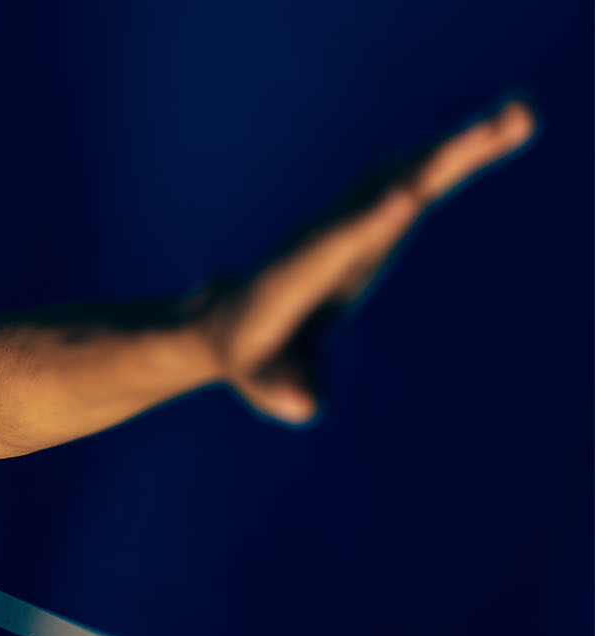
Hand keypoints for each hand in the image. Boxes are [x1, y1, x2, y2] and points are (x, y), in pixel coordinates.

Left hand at [206, 99, 533, 423]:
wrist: (232, 322)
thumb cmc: (248, 359)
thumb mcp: (256, 381)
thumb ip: (278, 392)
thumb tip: (302, 405)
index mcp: (295, 276)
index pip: (334, 244)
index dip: (368, 222)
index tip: (404, 196)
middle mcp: (325, 235)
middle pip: (383, 192)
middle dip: (434, 165)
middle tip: (490, 131)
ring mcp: (349, 221)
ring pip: (408, 175)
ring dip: (461, 146)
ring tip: (518, 116)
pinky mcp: (371, 219)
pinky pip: (420, 180)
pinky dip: (460, 155)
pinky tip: (503, 130)